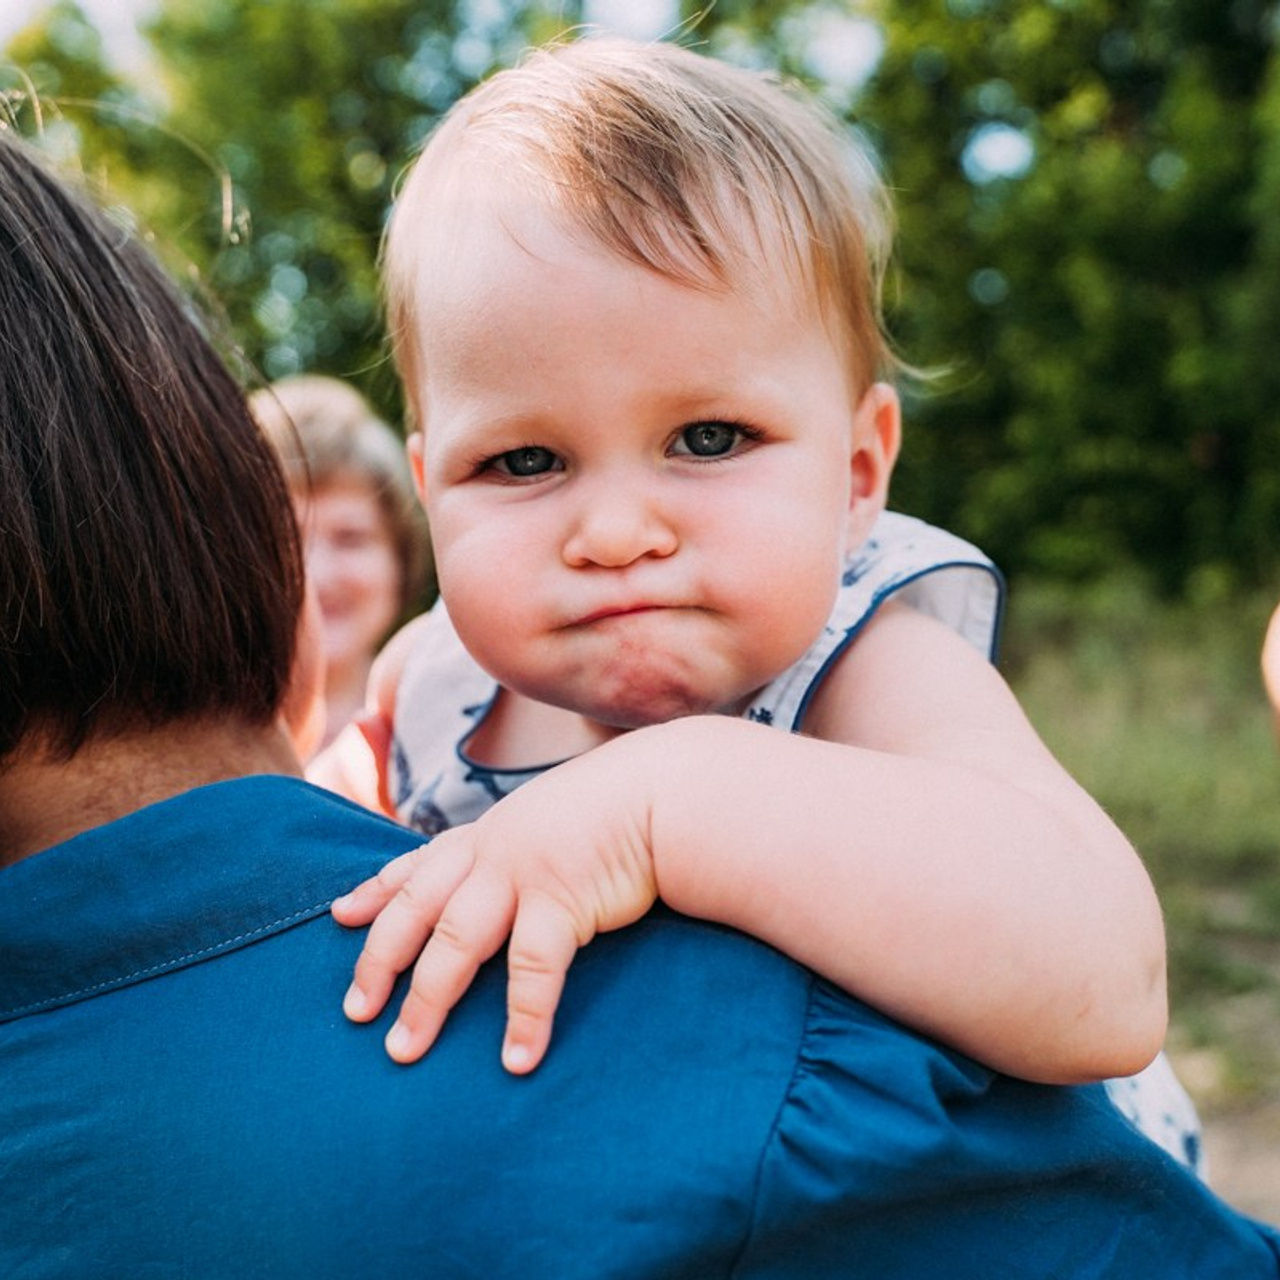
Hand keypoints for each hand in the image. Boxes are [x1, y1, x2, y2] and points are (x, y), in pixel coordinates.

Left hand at [332, 745, 657, 1071]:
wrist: (665, 790)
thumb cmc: (616, 806)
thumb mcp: (550, 817)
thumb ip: (521, 843)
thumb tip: (509, 873)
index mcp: (487, 834)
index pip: (418, 864)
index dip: (376, 890)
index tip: (341, 916)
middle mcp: (492, 853)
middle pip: (416, 911)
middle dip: (379, 962)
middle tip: (356, 1012)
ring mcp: (523, 876)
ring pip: (455, 944)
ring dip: (427, 1002)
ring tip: (405, 1050)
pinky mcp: (562, 902)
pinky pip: (533, 970)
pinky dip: (524, 1018)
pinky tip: (518, 1060)